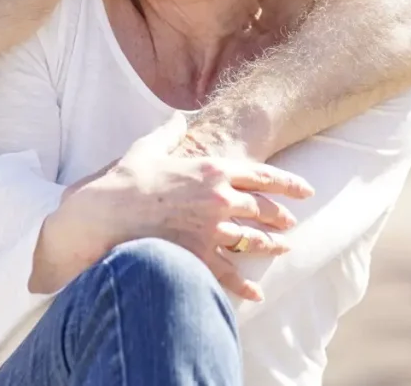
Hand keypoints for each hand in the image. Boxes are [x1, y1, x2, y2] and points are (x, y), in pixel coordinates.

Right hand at [34, 116, 313, 299]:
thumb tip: (177, 118)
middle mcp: (219, 199)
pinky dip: (246, 286)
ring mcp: (212, 231)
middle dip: (280, 215)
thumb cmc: (125, 181)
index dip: (288, 183)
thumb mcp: (147, 148)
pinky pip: (231, 275)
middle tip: (290, 221)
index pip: (262, 175)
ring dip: (271, 246)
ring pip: (255, 241)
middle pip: (263, 208)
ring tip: (281, 249)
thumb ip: (168, 132)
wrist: (106, 216)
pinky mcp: (200, 258)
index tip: (305, 189)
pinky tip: (256, 293)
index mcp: (211, 170)